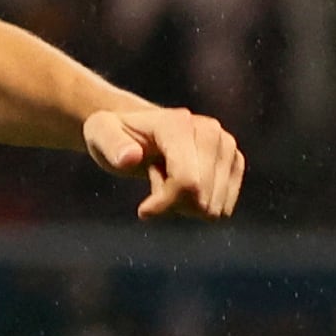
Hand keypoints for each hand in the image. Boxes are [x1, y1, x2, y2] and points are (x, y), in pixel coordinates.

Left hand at [83, 106, 243, 219]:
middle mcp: (210, 130)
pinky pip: (223, 207)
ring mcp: (227, 145)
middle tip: (154, 181)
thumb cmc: (114, 135)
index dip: (165, 204)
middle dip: (174, 203)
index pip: (187, 181)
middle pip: (202, 198)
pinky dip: (201, 205)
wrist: (137, 131)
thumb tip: (130, 158)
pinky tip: (183, 184)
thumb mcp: (99, 135)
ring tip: (167, 179)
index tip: (143, 211)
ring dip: (185, 204)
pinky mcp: (235, 160)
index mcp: (178, 124)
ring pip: (214, 206)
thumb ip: (111, 145)